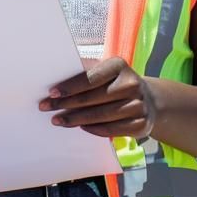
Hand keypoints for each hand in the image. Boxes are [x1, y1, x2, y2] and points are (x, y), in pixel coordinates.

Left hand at [38, 57, 158, 139]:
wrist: (149, 99)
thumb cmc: (115, 82)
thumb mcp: (104, 70)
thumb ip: (84, 70)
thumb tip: (54, 72)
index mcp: (119, 66)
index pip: (90, 78)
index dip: (69, 87)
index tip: (52, 93)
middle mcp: (132, 84)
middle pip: (92, 98)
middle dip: (66, 104)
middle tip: (47, 108)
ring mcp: (139, 105)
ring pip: (100, 116)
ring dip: (76, 119)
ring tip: (58, 120)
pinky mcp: (141, 124)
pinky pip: (112, 130)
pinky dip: (94, 129)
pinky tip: (80, 127)